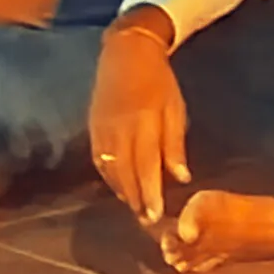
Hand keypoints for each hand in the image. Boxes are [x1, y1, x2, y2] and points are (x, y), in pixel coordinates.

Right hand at [90, 23, 191, 223]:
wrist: (126, 51)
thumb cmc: (158, 80)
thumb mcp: (174, 109)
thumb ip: (174, 144)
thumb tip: (180, 177)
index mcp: (142, 122)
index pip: (145, 165)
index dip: (149, 192)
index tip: (156, 215)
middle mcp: (118, 128)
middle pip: (125, 172)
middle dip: (136, 199)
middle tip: (147, 222)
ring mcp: (101, 127)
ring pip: (109, 168)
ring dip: (122, 191)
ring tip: (134, 209)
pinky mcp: (92, 125)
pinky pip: (98, 158)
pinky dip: (108, 176)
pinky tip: (118, 187)